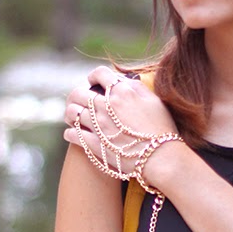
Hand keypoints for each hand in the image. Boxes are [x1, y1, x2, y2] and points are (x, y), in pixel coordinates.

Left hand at [63, 65, 178, 177]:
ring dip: (70, 113)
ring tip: (73, 117)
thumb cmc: (162, 130)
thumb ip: (137, 88)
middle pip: (79, 92)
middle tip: (79, 101)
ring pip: (71, 112)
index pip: (100, 74)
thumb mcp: (154, 101)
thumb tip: (124, 81)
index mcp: (122, 92)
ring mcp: (98, 125)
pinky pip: (72, 134)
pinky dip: (70, 133)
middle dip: (77, 95)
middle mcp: (106, 106)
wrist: (161, 158)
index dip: (94, 76)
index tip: (93, 82)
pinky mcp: (94, 145)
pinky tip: (72, 134)